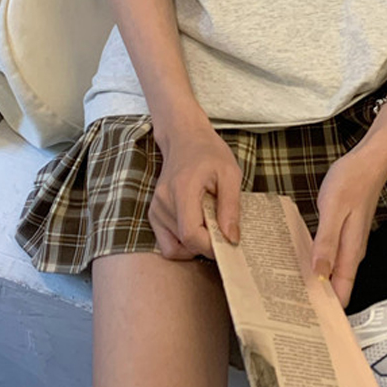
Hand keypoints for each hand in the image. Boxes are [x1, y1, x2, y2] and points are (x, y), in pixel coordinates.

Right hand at [148, 126, 241, 260]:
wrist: (184, 139)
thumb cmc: (209, 153)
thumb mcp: (230, 173)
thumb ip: (231, 207)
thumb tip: (231, 238)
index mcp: (182, 191)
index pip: (190, 234)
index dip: (210, 246)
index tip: (228, 241)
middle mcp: (163, 203)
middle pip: (184, 243)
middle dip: (207, 245)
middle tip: (222, 230)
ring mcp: (156, 210)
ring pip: (176, 247)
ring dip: (196, 244)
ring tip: (209, 222)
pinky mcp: (154, 214)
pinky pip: (168, 243)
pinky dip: (184, 243)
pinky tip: (198, 226)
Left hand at [311, 146, 386, 308]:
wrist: (369, 161)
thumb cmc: (352, 181)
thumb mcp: (333, 210)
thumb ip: (326, 243)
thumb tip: (319, 273)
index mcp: (351, 249)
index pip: (342, 290)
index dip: (330, 311)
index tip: (314, 328)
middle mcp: (353, 250)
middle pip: (338, 285)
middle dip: (320, 301)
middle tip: (296, 317)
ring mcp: (350, 241)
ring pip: (335, 272)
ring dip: (319, 284)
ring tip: (298, 298)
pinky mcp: (345, 232)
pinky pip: (332, 257)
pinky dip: (320, 265)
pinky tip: (307, 265)